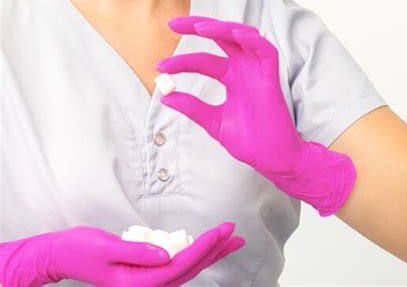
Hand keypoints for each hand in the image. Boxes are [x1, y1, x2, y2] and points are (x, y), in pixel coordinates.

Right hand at [0, 221, 244, 286]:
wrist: (64, 255)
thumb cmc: (83, 248)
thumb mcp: (107, 247)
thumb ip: (138, 252)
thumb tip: (166, 254)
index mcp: (137, 283)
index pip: (179, 265)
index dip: (204, 248)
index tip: (222, 230)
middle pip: (188, 269)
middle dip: (214, 251)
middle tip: (236, 233)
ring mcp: (145, 282)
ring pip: (185, 269)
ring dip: (208, 254)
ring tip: (229, 240)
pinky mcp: (144, 274)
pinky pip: (175, 267)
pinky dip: (193, 255)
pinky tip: (204, 246)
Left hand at [158, 15, 356, 217]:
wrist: (272, 159)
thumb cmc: (250, 140)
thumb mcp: (213, 121)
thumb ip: (192, 107)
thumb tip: (165, 97)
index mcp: (232, 76)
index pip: (203, 60)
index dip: (181, 62)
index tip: (160, 68)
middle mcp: (244, 68)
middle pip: (221, 37)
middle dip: (197, 26)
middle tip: (173, 24)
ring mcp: (257, 70)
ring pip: (242, 37)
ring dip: (222, 28)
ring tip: (199, 27)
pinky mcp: (272, 76)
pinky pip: (265, 50)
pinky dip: (252, 39)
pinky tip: (235, 34)